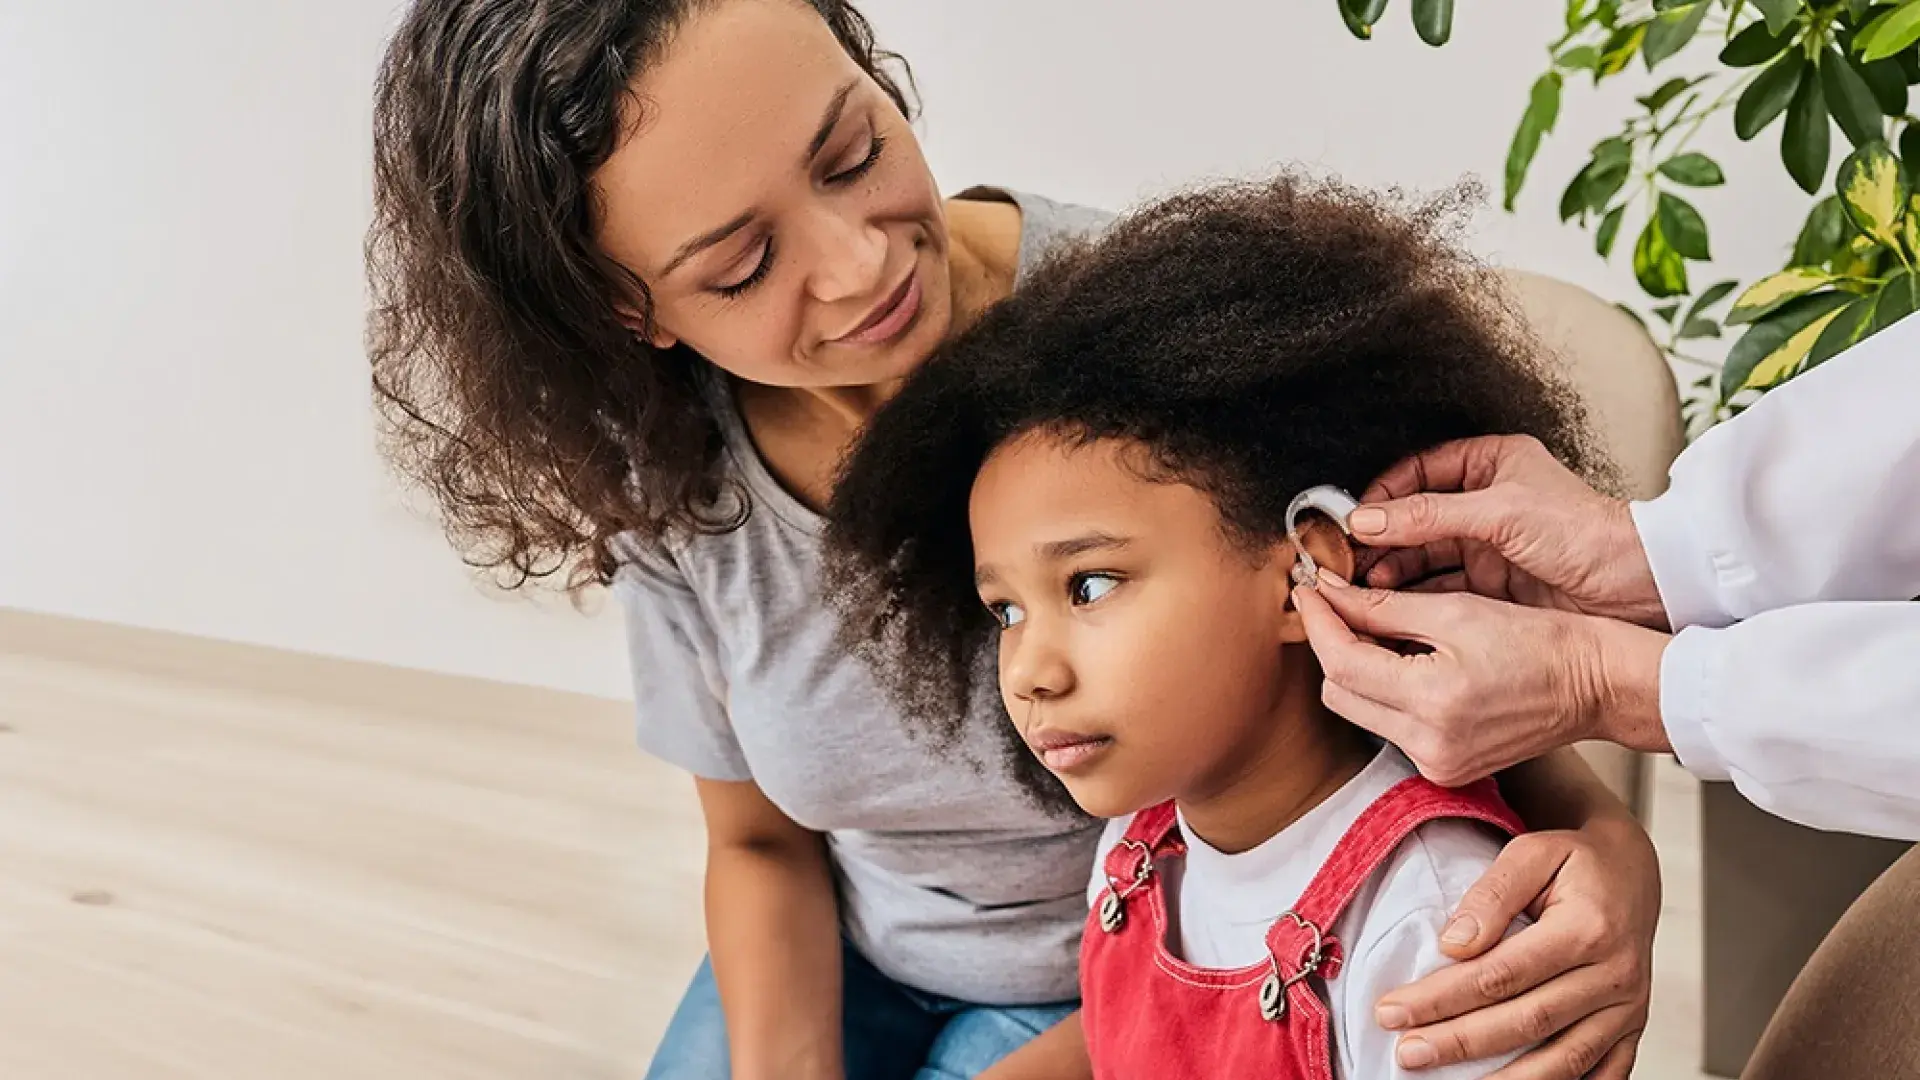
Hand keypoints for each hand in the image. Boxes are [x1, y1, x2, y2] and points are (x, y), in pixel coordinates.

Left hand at [1294, 578, 1670, 784]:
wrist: (1594, 685)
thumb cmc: (1540, 642)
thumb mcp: (1458, 611)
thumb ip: (1383, 608)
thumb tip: (1328, 594)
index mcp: (1432, 703)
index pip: (1341, 662)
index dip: (1318, 621)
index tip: (1309, 588)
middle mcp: (1428, 746)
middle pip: (1339, 693)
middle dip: (1331, 645)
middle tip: (1334, 603)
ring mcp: (1436, 764)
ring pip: (1359, 711)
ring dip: (1354, 669)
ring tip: (1369, 627)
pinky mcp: (1444, 770)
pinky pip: (1389, 728)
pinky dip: (1383, 693)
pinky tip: (1398, 661)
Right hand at [1352, 435, 1666, 629]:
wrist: (1636, 585)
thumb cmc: (1584, 532)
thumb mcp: (1499, 513)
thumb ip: (1427, 516)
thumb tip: (1366, 519)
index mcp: (1491, 464)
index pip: (1418, 471)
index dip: (1384, 494)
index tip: (1355, 518)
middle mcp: (1485, 502)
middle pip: (1414, 517)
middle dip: (1381, 538)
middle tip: (1349, 559)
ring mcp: (1488, 545)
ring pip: (1423, 555)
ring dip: (1393, 569)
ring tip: (1366, 584)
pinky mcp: (1493, 585)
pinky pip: (1441, 586)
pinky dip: (1415, 595)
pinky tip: (1391, 604)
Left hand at [1376, 819, 1659, 1079]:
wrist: (1632, 873)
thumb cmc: (1573, 861)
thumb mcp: (1531, 853)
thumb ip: (1492, 894)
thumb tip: (1453, 945)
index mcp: (1587, 928)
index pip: (1501, 974)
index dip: (1442, 997)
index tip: (1392, 1010)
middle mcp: (1615, 976)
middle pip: (1526, 1022)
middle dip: (1459, 1042)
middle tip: (1406, 1053)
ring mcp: (1628, 1009)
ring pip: (1563, 1061)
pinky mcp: (1632, 1029)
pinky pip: (1601, 1076)